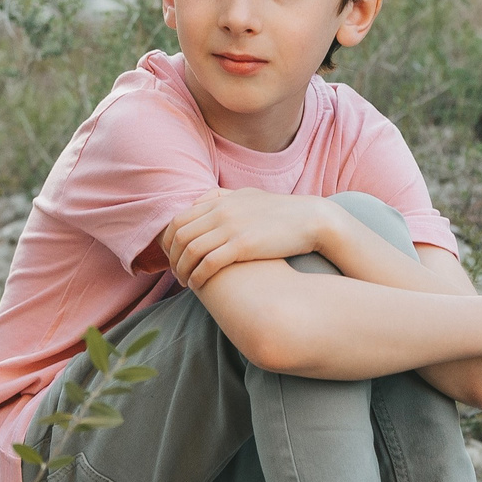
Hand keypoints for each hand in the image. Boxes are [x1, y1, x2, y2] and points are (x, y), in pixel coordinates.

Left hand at [163, 189, 332, 288]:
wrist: (312, 219)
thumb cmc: (281, 211)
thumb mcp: (248, 195)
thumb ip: (222, 197)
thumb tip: (200, 202)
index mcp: (220, 201)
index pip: (179, 219)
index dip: (169, 241)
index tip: (172, 256)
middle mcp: (221, 212)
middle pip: (180, 235)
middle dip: (172, 258)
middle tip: (175, 273)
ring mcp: (231, 228)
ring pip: (191, 250)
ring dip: (182, 270)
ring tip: (185, 282)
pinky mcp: (243, 245)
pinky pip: (208, 263)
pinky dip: (197, 276)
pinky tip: (197, 285)